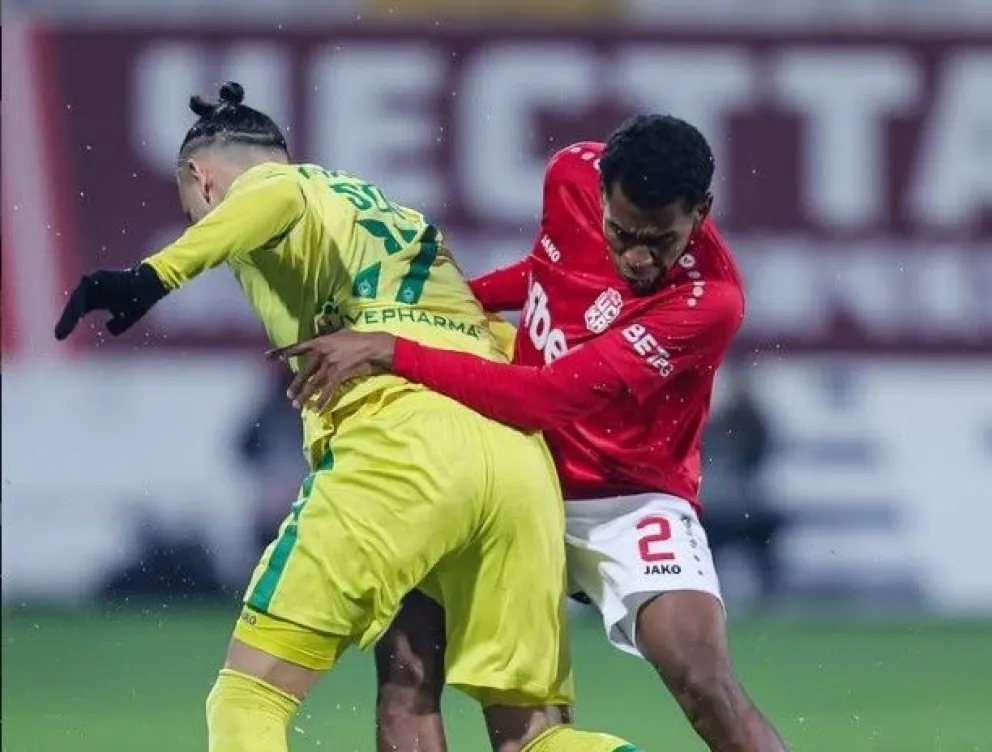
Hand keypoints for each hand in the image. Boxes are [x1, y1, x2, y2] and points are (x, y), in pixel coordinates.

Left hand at [54, 264, 168, 339]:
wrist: (150, 287)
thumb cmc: (139, 301)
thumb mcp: (126, 318)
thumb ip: (116, 325)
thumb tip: (108, 328)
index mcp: (97, 298)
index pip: (78, 311)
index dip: (69, 323)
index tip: (59, 337)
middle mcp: (92, 290)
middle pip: (75, 307)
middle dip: (66, 322)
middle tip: (58, 337)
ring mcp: (93, 282)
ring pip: (77, 301)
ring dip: (69, 317)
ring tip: (62, 331)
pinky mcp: (97, 278)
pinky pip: (83, 294)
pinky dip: (78, 306)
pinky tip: (73, 317)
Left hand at [266, 330, 395, 411]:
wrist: (374, 346)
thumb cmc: (359, 338)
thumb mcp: (341, 331)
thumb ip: (328, 329)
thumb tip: (320, 319)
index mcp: (320, 342)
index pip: (297, 348)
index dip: (282, 352)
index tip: (268, 357)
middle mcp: (322, 353)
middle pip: (304, 371)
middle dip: (296, 385)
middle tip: (288, 395)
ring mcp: (330, 364)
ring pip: (314, 383)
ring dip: (305, 396)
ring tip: (297, 405)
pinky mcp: (340, 374)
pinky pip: (328, 390)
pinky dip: (322, 401)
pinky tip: (317, 409)